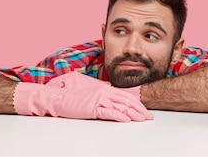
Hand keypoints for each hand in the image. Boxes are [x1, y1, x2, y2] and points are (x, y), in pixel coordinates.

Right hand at [14, 71, 152, 121]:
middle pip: (126, 101)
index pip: (125, 95)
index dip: (136, 102)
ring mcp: (99, 99)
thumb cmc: (71, 95)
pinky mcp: (93, 108)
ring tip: (142, 119)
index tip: (143, 109)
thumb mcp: (89, 89)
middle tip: (148, 116)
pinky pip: (110, 112)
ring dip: (133, 114)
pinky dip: (120, 116)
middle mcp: (104, 92)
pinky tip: (127, 120)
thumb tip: (109, 91)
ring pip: (121, 107)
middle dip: (139, 109)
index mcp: (104, 88)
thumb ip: (100, 91)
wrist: (58, 97)